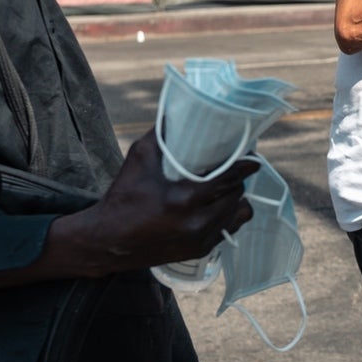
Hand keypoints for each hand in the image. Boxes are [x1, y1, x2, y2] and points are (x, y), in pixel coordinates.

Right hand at [59, 133, 257, 273]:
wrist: (107, 241)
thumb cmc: (122, 197)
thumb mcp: (139, 159)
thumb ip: (162, 134)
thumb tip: (179, 110)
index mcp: (183, 199)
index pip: (228, 179)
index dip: (245, 166)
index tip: (253, 157)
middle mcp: (196, 223)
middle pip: (236, 194)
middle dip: (237, 180)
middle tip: (236, 167)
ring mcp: (199, 240)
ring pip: (237, 214)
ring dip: (235, 198)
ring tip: (227, 186)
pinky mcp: (199, 251)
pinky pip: (228, 230)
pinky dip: (227, 215)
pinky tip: (218, 205)